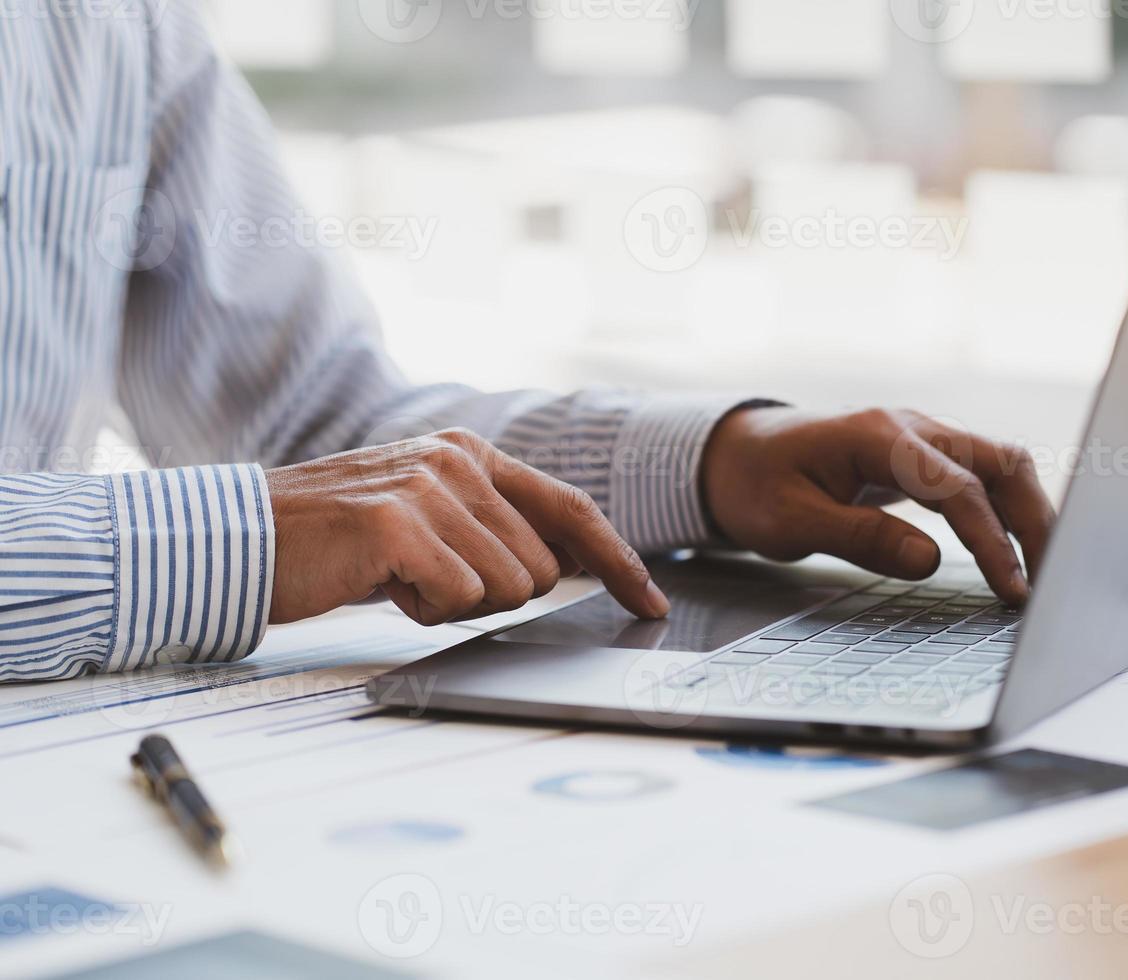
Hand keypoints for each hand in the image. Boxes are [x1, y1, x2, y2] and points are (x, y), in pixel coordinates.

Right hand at [265, 428, 669, 625]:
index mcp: (472, 454)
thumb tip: (568, 563)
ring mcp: (430, 487)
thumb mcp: (428, 517)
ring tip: (400, 576)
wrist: (247, 539)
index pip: (572, 510)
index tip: (651, 602)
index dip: (619, 561)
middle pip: (544, 567)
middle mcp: (459, 461)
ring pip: (508, 587)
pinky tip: (382, 583)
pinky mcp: (400, 523)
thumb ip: (494, 527)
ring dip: (455, 602)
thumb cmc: (339, 540)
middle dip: (497, 592)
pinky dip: (423, 610)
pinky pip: (459, 598)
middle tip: (430, 578)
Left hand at [701, 407, 1054, 604]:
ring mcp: (921, 436)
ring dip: (1028, 513)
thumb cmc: (757, 485)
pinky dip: (1005, 509)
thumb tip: (929, 561)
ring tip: (1042, 570)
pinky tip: (1014, 548)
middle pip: (1001, 462)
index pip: (958, 489)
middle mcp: (911, 427)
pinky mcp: (923, 455)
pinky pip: (980, 474)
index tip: (1012, 590)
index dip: (992, 542)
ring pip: (1000, 464)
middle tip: (1050, 582)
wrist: (736, 453)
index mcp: (879, 438)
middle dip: (1036, 521)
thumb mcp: (791, 522)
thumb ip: (861, 538)